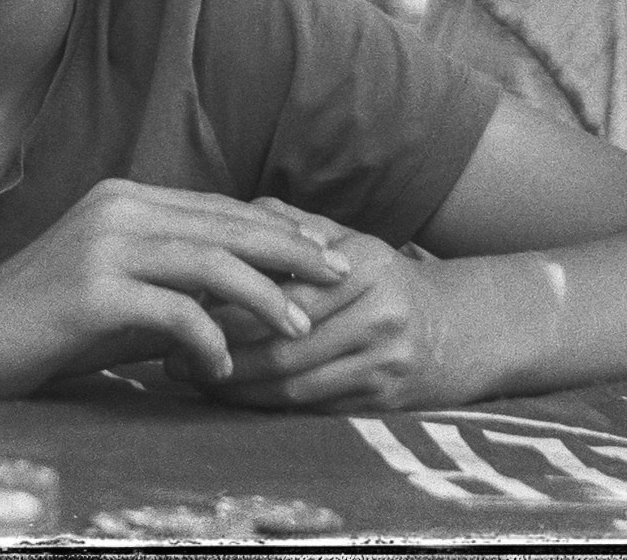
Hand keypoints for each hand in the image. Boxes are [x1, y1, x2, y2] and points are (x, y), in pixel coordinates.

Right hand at [0, 179, 351, 398]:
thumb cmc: (42, 323)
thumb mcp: (118, 291)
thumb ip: (173, 284)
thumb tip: (243, 298)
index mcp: (126, 199)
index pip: (221, 209)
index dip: (277, 229)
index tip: (324, 252)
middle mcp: (119, 209)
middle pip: (228, 225)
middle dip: (292, 252)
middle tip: (340, 276)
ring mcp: (104, 247)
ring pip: (211, 262)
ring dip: (265, 296)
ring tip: (300, 327)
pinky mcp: (92, 292)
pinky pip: (173, 313)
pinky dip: (209, 340)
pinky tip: (226, 369)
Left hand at [194, 199, 466, 411]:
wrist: (454, 330)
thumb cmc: (378, 279)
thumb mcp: (345, 240)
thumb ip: (286, 224)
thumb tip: (221, 217)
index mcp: (367, 266)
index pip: (282, 294)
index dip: (227, 309)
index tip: (181, 312)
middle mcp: (382, 315)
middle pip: (284, 347)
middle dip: (222, 357)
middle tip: (171, 360)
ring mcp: (386, 363)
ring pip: (294, 386)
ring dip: (236, 390)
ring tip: (193, 380)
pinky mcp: (383, 403)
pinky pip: (311, 410)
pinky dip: (265, 408)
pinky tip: (232, 399)